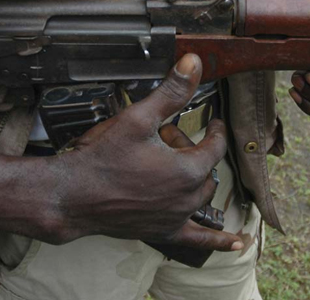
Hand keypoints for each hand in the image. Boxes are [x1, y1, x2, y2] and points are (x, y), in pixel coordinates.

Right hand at [50, 54, 242, 251]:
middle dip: (193, 151)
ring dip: (195, 180)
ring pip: (201, 197)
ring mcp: (175, 217)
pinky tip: (235, 245)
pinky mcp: (162, 231)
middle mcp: (187, 197)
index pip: (214, 146)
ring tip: (175, 166)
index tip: (214, 123)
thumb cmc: (103, 159)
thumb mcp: (138, 117)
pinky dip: (217, 242)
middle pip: (205, 170)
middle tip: (169, 138)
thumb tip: (192, 63)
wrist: (73, 195)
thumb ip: (170, 92)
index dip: (215, 130)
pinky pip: (197, 240)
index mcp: (187, 169)